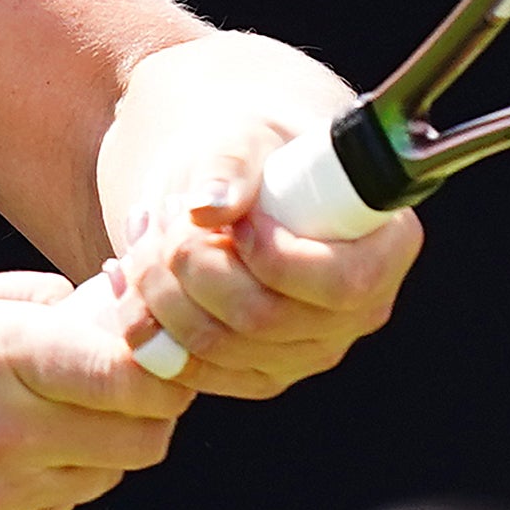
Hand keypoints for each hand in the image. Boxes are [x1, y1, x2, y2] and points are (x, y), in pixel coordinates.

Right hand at [0, 274, 191, 509]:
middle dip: (153, 409)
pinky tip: (14, 453)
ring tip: (57, 415)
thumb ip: (40, 303)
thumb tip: (117, 309)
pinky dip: (60, 478)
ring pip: (109, 475)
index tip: (160, 350)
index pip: (128, 373)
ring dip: (105, 445)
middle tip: (130, 385)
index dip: (163, 364)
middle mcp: (4, 431)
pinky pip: (64, 505)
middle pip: (143, 437)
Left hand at [104, 115, 422, 400]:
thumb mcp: (244, 135)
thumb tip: (208, 208)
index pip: (339, 283)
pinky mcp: (257, 374)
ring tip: (142, 236)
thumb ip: (230, 164)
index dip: (274, 258)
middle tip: (160, 216)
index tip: (233, 220)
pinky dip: (146, 327)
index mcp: (385, 248)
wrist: (232, 183)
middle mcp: (357, 312)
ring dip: (160, 291)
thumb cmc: (254, 149)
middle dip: (195, 267)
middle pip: (264, 320)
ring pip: (218, 347)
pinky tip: (124, 279)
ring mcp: (308, 351)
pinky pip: (192, 371)